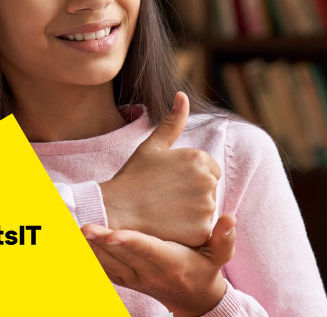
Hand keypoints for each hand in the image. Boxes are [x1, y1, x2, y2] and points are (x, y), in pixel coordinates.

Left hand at [82, 214, 236, 316]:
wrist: (194, 300)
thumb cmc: (206, 270)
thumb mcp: (220, 256)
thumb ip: (224, 238)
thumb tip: (229, 217)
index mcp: (170, 263)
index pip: (147, 250)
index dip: (129, 242)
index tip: (111, 234)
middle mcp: (149, 272)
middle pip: (120, 256)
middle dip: (99, 242)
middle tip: (80, 226)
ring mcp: (135, 278)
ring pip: (107, 264)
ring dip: (89, 249)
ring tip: (71, 231)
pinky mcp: (126, 279)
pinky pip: (103, 270)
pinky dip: (89, 258)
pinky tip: (75, 243)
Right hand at [100, 92, 220, 246]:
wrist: (116, 210)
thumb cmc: (133, 177)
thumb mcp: (153, 146)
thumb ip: (173, 122)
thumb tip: (182, 95)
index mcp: (200, 158)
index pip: (210, 170)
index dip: (189, 178)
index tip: (169, 183)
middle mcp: (207, 181)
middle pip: (210, 190)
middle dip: (193, 194)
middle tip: (165, 197)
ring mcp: (206, 207)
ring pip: (207, 211)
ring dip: (192, 213)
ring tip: (166, 211)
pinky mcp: (201, 231)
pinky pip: (202, 231)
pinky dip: (189, 231)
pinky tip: (170, 226)